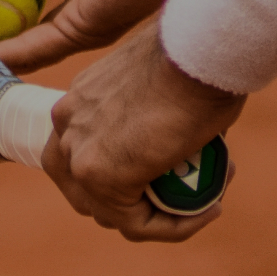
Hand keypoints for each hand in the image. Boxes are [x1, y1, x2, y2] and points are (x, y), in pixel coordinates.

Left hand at [42, 19, 244, 241]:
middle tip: (185, 195)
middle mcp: (67, 126)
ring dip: (161, 217)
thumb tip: (180, 141)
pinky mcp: (99, 176)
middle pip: (86, 192)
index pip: (83, 156)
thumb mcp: (164, 83)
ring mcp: (78, 153)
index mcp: (78, 101)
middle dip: (135, 203)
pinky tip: (209, 210)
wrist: (198, 48)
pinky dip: (174, 227)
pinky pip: (137, 224)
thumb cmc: (196, 55)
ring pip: (112, 214)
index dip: (124, 176)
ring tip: (208, 200)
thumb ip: (155, 114)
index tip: (172, 173)